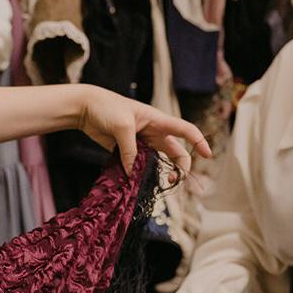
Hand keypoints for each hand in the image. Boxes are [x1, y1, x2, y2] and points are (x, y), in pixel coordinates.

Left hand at [75, 85, 211, 175]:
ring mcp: (140, 143)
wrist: (84, 108)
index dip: (199, 142)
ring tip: (157, 184)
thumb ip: (130, 150)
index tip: (208, 155)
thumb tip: (133, 173)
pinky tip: (135, 182)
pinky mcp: (126, 151)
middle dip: (180, 167)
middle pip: (175, 152)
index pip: (185, 130)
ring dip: (160, 173)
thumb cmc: (106, 108)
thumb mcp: (121, 126)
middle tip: (173, 181)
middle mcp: (153, 132)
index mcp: (158, 120)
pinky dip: (139, 174)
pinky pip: (138, 165)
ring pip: (157, 161)